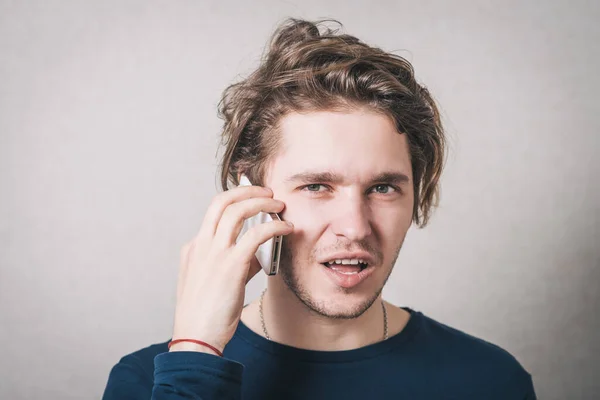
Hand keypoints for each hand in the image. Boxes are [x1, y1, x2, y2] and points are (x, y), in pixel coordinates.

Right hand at [170, 185, 292, 353]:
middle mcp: (201, 245)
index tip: (254, 198)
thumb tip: (260, 251)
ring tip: (279, 205)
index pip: (214, 212)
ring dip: (262, 202)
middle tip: (268, 192)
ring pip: (237, 210)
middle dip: (247, 190)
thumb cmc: (206, 315)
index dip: (236, 200)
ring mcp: (213, 253)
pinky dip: (274, 226)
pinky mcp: (230, 265)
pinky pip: (255, 234)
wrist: (196, 339)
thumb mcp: (215, 282)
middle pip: (222, 201)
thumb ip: (236, 262)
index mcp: (194, 248)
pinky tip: (286, 229)